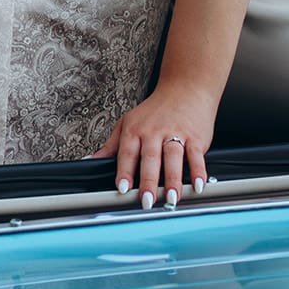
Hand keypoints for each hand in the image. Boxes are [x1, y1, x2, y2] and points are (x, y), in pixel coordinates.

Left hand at [96, 77, 216, 208]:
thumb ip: (111, 145)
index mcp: (135, 130)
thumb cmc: (156, 109)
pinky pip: (195, 155)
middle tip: (147, 200)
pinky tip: (198, 185)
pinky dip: (198, 171)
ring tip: (171, 198)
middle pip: (150, 158)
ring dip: (173, 179)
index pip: (127, 153)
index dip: (124, 171)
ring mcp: (176, 134)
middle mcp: (154, 132)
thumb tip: (91, 161)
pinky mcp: (195, 137)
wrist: (186, 88)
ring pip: (173, 157)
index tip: (122, 189)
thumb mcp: (128, 122)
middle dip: (148, 181)